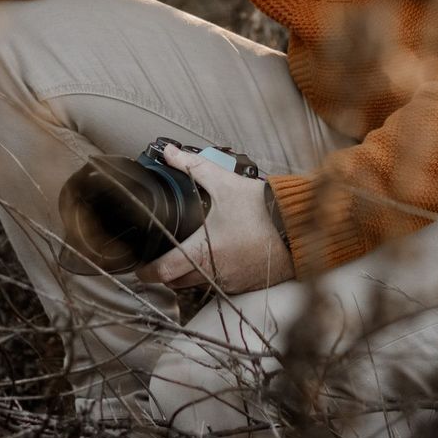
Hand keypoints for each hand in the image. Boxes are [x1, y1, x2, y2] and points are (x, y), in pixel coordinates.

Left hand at [134, 147, 295, 295]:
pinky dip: (212, 274)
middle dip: (165, 272)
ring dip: (188, 274)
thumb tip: (168, 152)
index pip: (162, 272)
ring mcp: (231, 282)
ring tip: (186, 254)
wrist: (298, 226)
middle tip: (160, 256)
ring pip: (198, 285)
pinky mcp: (246, 284)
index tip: (139, 265)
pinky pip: (221, 285)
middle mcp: (214, 272)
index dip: (145, 270)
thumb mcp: (223, 183)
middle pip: (176, 283)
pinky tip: (216, 256)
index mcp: (202, 251)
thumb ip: (192, 166)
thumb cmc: (261, 209)